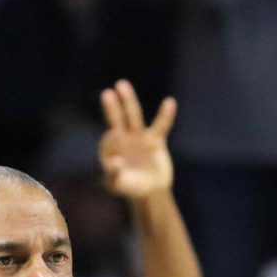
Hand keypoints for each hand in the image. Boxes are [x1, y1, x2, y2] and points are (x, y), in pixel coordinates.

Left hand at [98, 79, 175, 198]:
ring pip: (134, 116)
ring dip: (129, 101)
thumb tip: (114, 161)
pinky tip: (169, 103)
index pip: (109, 140)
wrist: (150, 192)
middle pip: (118, 121)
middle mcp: (123, 139)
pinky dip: (165, 116)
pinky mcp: (156, 140)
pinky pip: (161, 126)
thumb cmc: (130, 188)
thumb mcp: (119, 185)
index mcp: (111, 149)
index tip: (117, 144)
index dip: (112, 141)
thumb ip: (113, 174)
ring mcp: (139, 137)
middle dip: (113, 108)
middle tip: (106, 94)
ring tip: (121, 85)